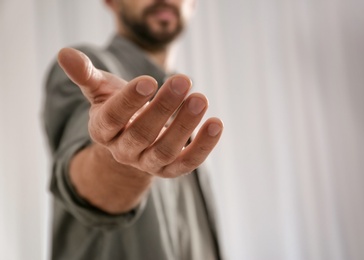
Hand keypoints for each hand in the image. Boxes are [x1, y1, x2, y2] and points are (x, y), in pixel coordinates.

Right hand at [58, 48, 222, 177]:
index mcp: (103, 130)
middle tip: (183, 81)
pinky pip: (187, 163)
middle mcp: (123, 151)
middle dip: (163, 108)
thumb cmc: (118, 108)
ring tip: (200, 99)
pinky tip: (216, 124)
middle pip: (141, 134)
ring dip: (185, 126)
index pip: (112, 118)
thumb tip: (65, 53)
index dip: (129, 100)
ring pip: (165, 150)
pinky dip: (202, 146)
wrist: (131, 140)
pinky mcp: (170, 170)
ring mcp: (147, 163)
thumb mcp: (101, 90)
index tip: (150, 79)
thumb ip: (86, 74)